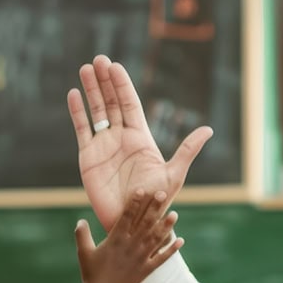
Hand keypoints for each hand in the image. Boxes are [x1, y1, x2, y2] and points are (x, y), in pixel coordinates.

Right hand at [67, 54, 212, 230]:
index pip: (130, 104)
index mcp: (141, 138)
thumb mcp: (173, 174)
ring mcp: (104, 146)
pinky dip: (77, 112)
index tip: (115, 66)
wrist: (132, 222)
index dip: (122, 85)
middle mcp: (121, 138)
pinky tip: (74, 94)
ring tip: (85, 68)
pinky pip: (82, 129)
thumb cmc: (156, 202)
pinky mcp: (88, 157)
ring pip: (96, 111)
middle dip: (105, 81)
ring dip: (91, 90)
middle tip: (98, 59)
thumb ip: (187, 151)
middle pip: (112, 102)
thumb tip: (209, 130)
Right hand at [72, 189, 182, 282]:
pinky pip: (162, 258)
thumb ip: (82, 234)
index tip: (142, 190)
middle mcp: (131, 246)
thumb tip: (80, 220)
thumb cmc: (91, 273)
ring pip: (157, 238)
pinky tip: (181, 241)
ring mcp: (141, 258)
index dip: (135, 202)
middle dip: (154, 207)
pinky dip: (172, 250)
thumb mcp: (83, 252)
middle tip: (163, 194)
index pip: (127, 216)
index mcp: (116, 239)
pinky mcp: (147, 269)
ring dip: (166, 226)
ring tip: (175, 214)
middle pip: (145, 223)